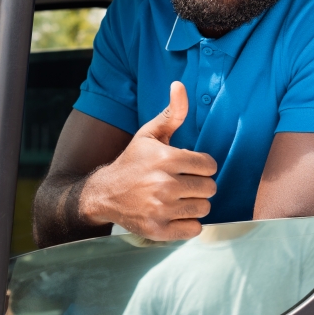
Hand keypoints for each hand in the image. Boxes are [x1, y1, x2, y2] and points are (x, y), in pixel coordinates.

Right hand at [79, 81, 217, 240]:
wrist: (104, 193)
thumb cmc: (133, 161)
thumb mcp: (149, 134)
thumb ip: (171, 113)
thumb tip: (179, 84)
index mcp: (165, 158)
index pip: (209, 166)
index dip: (200, 166)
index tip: (187, 167)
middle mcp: (163, 184)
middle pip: (209, 188)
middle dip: (199, 185)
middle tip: (181, 183)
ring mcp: (160, 209)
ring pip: (204, 208)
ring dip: (194, 204)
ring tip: (176, 198)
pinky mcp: (158, 230)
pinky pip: (194, 229)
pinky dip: (187, 224)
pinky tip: (173, 213)